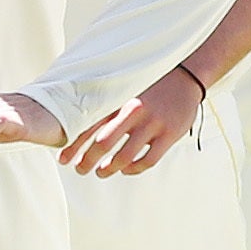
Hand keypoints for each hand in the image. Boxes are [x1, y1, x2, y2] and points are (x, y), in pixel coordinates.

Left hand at [64, 72, 201, 177]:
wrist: (186, 77)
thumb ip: (107, 107)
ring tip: (101, 172)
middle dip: (87, 161)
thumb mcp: (126, 90)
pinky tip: (126, 169)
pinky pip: (149, 160)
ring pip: (125, 156)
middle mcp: (134, 111)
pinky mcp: (170, 134)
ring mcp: (153, 124)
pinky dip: (134, 169)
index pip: (90, 126)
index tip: (63, 160)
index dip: (74, 146)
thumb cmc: (150, 87)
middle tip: (80, 170)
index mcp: (119, 100)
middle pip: (104, 143)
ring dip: (109, 168)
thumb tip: (78, 129)